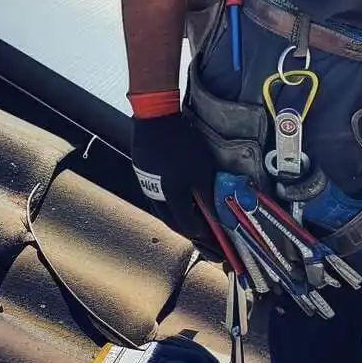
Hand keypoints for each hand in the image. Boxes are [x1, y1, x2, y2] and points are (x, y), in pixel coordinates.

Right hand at [130, 111, 221, 256]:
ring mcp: (148, 186)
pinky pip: (160, 198)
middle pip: (174, 223)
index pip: (188, 227)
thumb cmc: (181, 142)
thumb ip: (208, 194)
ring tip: (196, 224)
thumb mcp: (201, 168)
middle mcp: (156, 197)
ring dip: (181, 220)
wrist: (155, 118)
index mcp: (171, 198)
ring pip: (165, 212)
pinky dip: (173, 206)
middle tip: (207, 241)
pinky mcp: (144, 175)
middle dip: (192, 234)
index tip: (217, 244)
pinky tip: (182, 201)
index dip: (204, 237)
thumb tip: (216, 216)